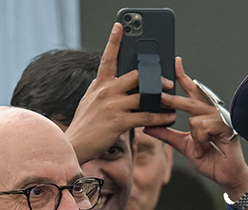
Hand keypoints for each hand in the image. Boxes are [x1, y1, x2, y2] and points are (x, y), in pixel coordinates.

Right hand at [65, 24, 178, 164]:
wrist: (75, 145)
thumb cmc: (84, 125)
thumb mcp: (89, 100)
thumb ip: (100, 88)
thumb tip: (107, 79)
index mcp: (99, 84)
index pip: (108, 58)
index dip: (114, 41)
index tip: (120, 26)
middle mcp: (106, 91)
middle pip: (136, 75)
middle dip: (154, 78)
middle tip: (167, 82)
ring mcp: (113, 105)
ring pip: (144, 96)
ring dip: (161, 100)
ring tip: (172, 104)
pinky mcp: (119, 121)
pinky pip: (146, 117)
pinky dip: (160, 118)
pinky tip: (168, 118)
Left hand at [146, 58, 247, 199]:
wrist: (226, 176)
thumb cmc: (209, 159)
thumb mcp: (182, 145)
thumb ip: (166, 135)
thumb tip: (147, 127)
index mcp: (203, 114)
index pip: (192, 92)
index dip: (183, 77)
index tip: (176, 63)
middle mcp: (212, 112)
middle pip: (190, 99)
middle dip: (173, 100)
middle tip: (159, 98)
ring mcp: (220, 118)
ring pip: (194, 117)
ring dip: (194, 136)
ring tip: (202, 147)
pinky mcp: (226, 126)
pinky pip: (202, 127)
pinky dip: (201, 140)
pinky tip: (208, 147)